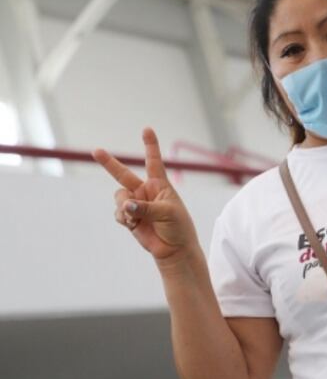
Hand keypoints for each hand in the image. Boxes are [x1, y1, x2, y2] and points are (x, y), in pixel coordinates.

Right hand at [93, 128, 198, 262]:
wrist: (174, 249)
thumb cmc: (178, 227)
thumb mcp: (167, 213)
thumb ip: (145, 207)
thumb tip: (126, 205)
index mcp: (160, 185)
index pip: (154, 161)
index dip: (150, 145)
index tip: (147, 129)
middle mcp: (145, 191)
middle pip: (123, 174)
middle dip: (109, 163)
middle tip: (96, 151)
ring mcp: (136, 204)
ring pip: (119, 197)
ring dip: (124, 206)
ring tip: (135, 217)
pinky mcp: (129, 217)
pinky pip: (118, 212)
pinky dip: (123, 217)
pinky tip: (132, 224)